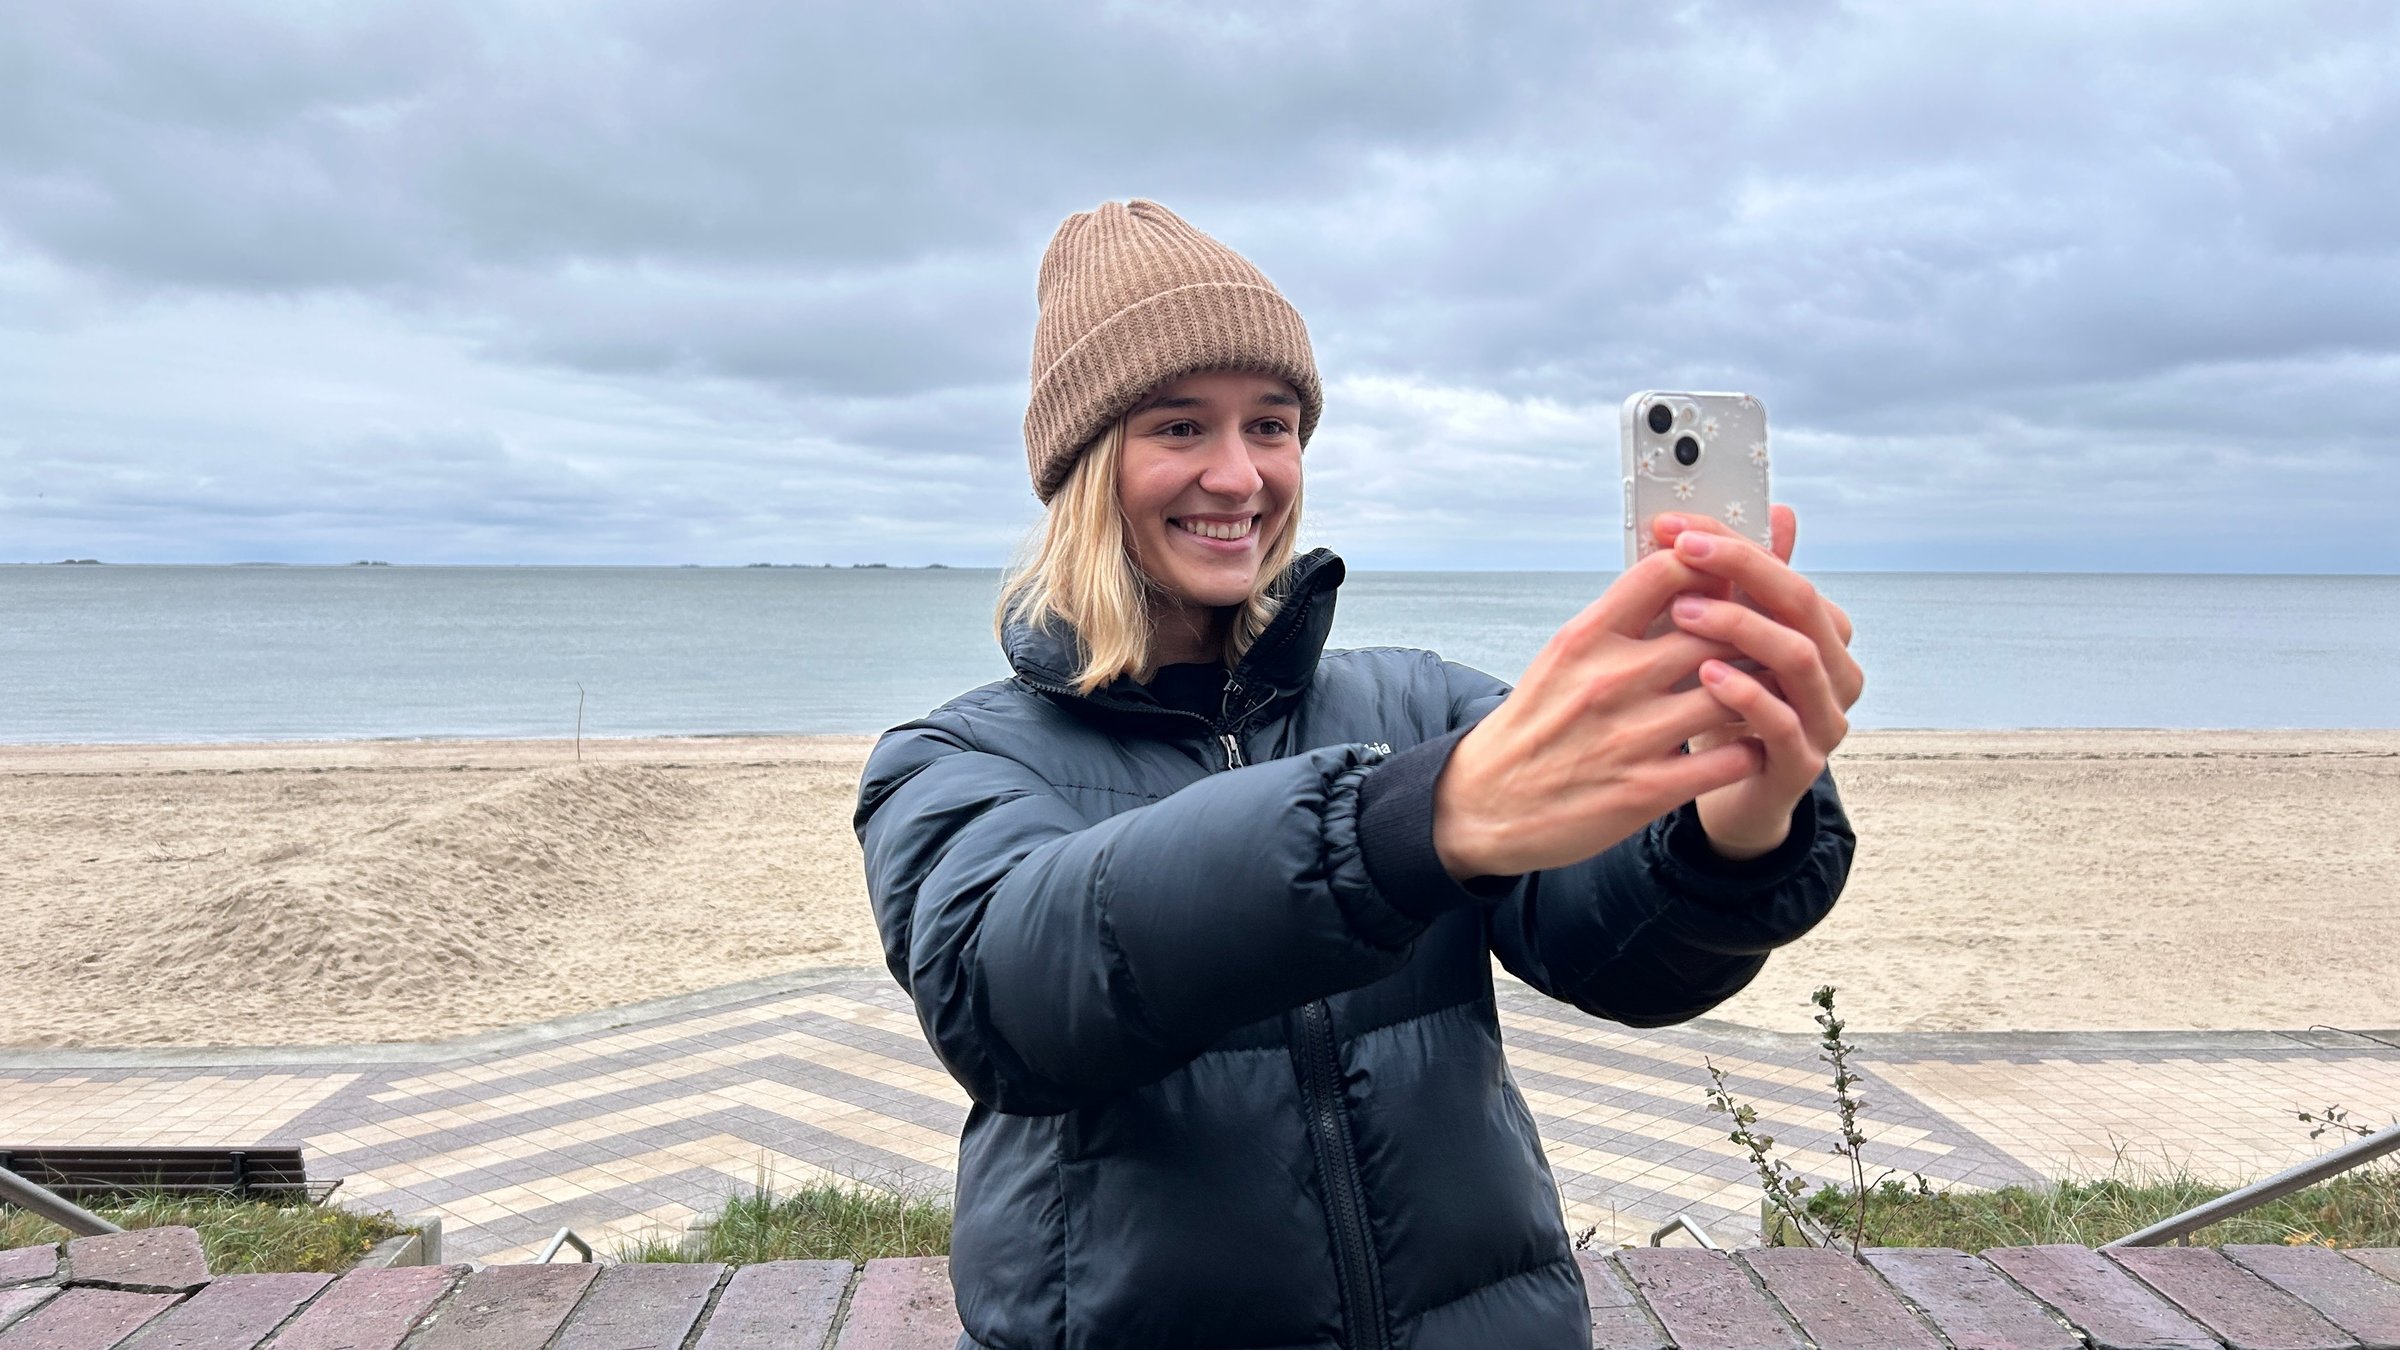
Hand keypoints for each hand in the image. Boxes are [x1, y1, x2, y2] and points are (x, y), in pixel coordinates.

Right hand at [1431, 549, 1760, 879]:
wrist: (1485, 804)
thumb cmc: (1537, 724)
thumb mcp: (1565, 656)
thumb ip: (1622, 620)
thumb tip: (1684, 577)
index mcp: (1586, 638)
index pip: (1665, 572)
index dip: (1711, 568)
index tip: (1732, 581)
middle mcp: (1609, 680)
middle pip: (1714, 630)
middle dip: (1751, 633)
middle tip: (1771, 641)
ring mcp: (1630, 737)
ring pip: (1732, 692)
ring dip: (1760, 690)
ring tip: (1769, 691)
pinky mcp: (1646, 790)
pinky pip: (1728, 758)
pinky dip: (1749, 746)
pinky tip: (1747, 742)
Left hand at [1652, 506, 1862, 857]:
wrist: (1726, 791)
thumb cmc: (1723, 705)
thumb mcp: (1722, 640)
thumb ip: (1730, 585)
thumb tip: (1743, 512)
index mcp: (1823, 633)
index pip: (1785, 572)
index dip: (1734, 544)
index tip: (1675, 527)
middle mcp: (1836, 671)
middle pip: (1801, 604)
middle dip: (1741, 571)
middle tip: (1683, 553)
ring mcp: (1826, 718)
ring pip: (1799, 658)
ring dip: (1740, 627)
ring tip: (1684, 612)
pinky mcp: (1803, 764)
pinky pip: (1784, 723)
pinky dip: (1746, 694)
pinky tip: (1705, 675)